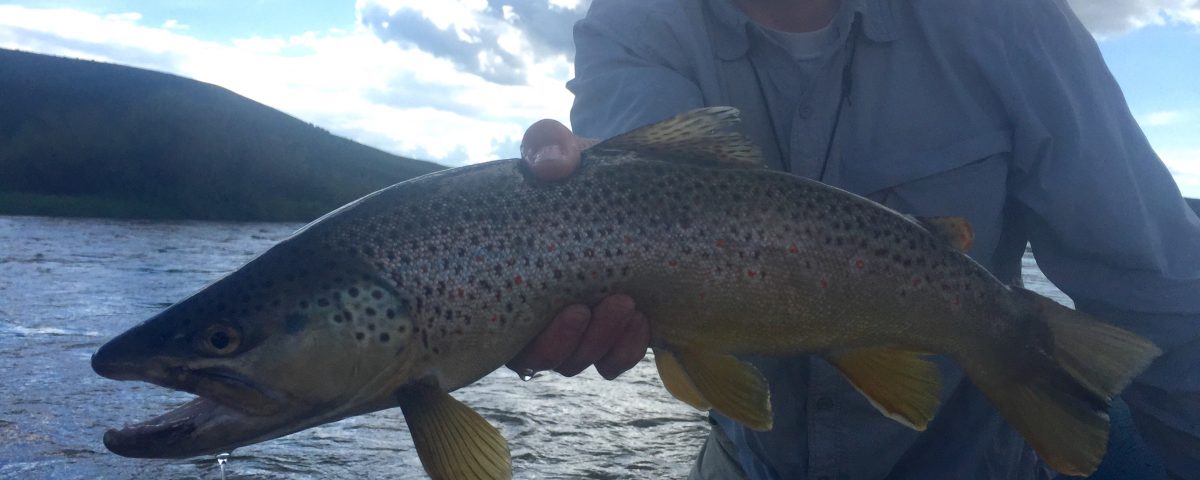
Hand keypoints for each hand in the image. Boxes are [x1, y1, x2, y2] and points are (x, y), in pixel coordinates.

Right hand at [507, 120, 648, 379]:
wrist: (636, 188)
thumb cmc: (585, 174)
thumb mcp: (564, 152)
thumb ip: (547, 144)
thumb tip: (551, 166)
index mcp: (509, 277)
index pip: (497, 330)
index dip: (524, 337)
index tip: (563, 305)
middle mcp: (533, 313)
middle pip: (537, 357)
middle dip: (567, 341)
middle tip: (600, 303)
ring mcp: (573, 328)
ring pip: (575, 362)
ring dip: (600, 343)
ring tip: (628, 305)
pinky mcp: (609, 336)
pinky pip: (609, 364)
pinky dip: (624, 352)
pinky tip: (642, 324)